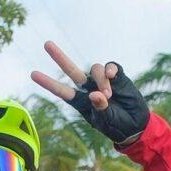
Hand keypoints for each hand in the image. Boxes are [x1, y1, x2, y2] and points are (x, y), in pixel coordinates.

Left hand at [31, 42, 149, 144]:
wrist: (136, 125)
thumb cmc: (117, 125)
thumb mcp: (106, 121)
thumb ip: (100, 108)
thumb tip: (95, 94)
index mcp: (82, 102)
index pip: (62, 91)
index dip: (48, 83)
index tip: (33, 74)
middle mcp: (89, 88)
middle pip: (72, 70)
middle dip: (60, 57)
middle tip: (46, 44)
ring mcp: (103, 81)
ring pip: (96, 69)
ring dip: (101, 80)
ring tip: (109, 94)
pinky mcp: (118, 76)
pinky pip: (111, 66)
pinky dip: (110, 69)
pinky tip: (112, 75)